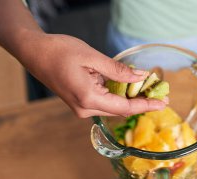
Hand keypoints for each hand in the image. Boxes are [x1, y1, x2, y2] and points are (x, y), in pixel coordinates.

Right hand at [21, 33, 165, 117]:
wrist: (34, 53)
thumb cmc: (59, 52)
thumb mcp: (92, 57)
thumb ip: (118, 71)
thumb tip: (140, 78)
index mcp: (88, 99)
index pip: (125, 107)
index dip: (146, 106)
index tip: (163, 104)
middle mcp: (85, 109)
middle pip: (121, 110)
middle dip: (141, 103)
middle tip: (161, 95)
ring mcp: (82, 108)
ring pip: (113, 107)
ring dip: (131, 99)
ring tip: (149, 90)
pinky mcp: (80, 103)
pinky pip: (104, 102)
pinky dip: (118, 96)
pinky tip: (130, 88)